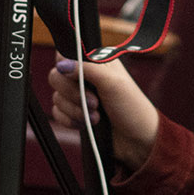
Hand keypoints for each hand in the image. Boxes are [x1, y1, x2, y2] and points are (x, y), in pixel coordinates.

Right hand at [50, 55, 159, 170]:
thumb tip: (62, 65)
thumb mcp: (113, 82)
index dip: (66, 67)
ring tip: (96, 117)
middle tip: (94, 103)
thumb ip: (87, 69)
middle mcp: (84, 76)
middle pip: (56, 76)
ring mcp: (78, 96)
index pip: (65, 55)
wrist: (136, 139)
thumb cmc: (131, 107)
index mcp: (95, 62)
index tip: (78, 80)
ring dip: (75, 110)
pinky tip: (85, 124)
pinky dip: (69, 120)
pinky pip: (57, 114)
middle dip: (74, 94)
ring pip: (57, 97)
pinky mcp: (74, 113)